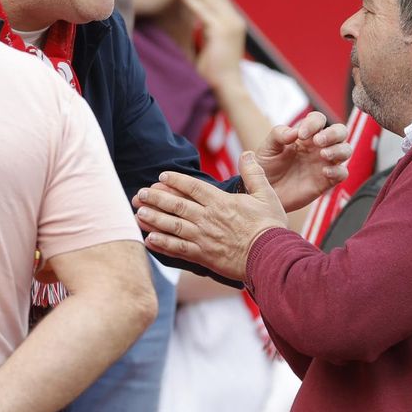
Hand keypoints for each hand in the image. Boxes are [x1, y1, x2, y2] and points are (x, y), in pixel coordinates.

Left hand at [134, 152, 285, 279]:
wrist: (271, 257)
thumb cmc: (270, 226)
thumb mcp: (266, 194)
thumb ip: (254, 173)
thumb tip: (248, 153)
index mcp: (220, 202)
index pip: (192, 186)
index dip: (175, 180)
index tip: (162, 176)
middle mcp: (207, 218)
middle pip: (176, 205)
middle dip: (156, 198)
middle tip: (140, 194)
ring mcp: (203, 238)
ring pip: (172, 226)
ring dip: (154, 219)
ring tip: (139, 213)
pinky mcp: (203, 256)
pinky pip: (178, 249)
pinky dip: (162, 244)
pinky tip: (149, 240)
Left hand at [180, 0, 247, 90]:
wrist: (227, 86)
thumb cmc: (217, 70)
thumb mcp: (213, 43)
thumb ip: (208, 28)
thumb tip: (199, 19)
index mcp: (232, 22)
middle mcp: (233, 20)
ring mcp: (229, 24)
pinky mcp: (220, 31)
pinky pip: (202, 12)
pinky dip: (192, 0)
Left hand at [253, 111, 351, 211]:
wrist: (265, 192)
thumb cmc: (266, 167)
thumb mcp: (267, 148)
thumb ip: (278, 135)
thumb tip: (294, 132)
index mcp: (305, 135)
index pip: (318, 119)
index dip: (313, 123)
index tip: (301, 134)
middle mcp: (318, 147)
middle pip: (340, 131)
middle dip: (333, 133)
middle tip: (318, 141)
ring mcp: (324, 163)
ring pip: (345, 150)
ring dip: (338, 150)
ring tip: (323, 154)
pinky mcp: (326, 181)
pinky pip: (342, 173)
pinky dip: (338, 171)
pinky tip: (324, 172)